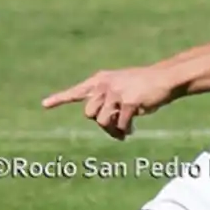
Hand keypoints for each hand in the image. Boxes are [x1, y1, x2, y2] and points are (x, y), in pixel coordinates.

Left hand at [42, 66, 176, 140]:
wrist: (164, 78)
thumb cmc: (143, 86)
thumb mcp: (121, 90)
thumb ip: (108, 103)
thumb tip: (106, 127)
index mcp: (100, 81)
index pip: (77, 91)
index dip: (60, 99)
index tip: (44, 105)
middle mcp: (104, 85)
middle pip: (89, 114)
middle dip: (102, 124)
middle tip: (115, 129)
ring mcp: (116, 92)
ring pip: (102, 122)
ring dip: (113, 130)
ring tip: (124, 130)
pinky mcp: (128, 101)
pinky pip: (120, 124)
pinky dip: (126, 130)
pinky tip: (132, 129)